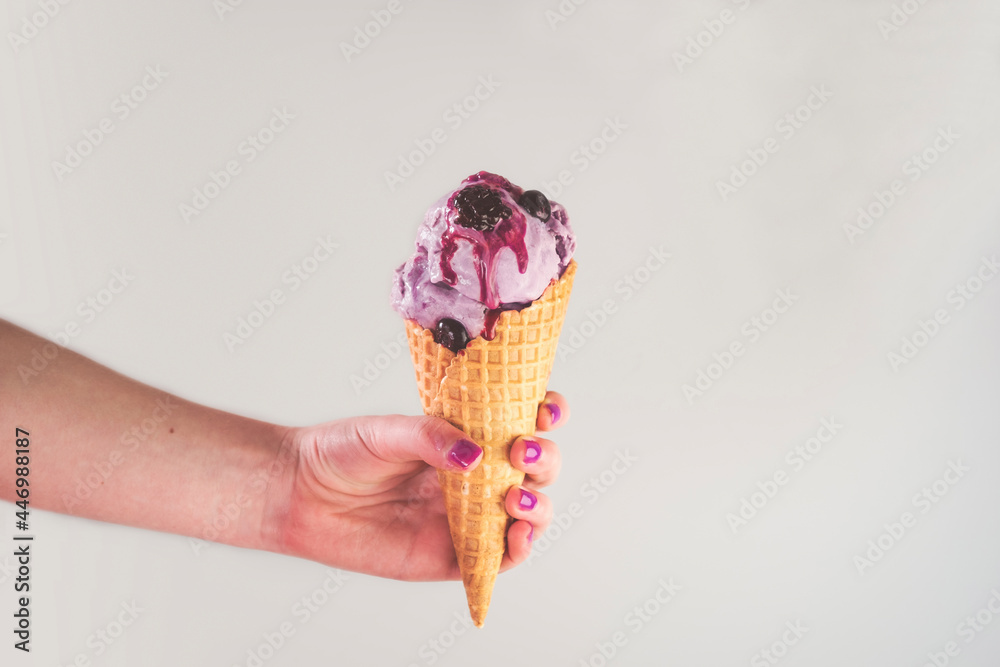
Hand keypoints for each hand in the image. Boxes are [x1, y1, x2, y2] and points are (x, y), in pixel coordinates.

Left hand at [268, 392, 569, 580]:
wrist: (300, 495)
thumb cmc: (341, 454)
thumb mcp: (387, 433)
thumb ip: (431, 438)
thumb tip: (476, 456)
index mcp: (466, 436)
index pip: (522, 421)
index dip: (545, 414)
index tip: (545, 409)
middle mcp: (475, 476)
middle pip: (536, 468)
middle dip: (545, 459)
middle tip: (521, 452)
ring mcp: (467, 516)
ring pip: (529, 513)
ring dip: (539, 505)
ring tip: (516, 497)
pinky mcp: (453, 555)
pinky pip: (499, 558)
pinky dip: (519, 548)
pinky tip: (516, 534)